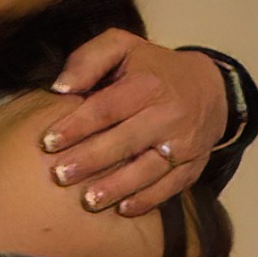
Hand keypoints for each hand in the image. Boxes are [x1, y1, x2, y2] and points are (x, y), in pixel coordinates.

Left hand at [39, 35, 228, 215]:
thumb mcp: (122, 47)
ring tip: (88, 201)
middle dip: (90, 160)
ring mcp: (184, 143)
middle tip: (60, 175)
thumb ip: (89, 59)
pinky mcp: (194, 165)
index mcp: (148, 85)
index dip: (76, 126)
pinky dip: (148, 200)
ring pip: (148, 169)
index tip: (48, 142)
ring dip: (117, 187)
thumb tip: (60, 87)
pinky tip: (123, 209)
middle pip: (125, 142)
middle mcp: (169, 115)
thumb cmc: (152, 69)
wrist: (209, 87)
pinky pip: (171, 187)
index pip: (107, 108)